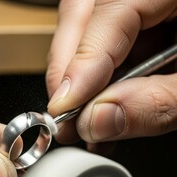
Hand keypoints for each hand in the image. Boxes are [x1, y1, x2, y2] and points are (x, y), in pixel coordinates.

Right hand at [46, 0, 176, 146]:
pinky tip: (102, 105)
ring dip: (82, 78)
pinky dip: (99, 76)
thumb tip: (98, 121)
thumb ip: (156, 102)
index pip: (108, 9)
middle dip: (67, 69)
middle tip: (65, 114)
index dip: (80, 62)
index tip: (64, 107)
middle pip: (83, 14)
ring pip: (88, 29)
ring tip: (86, 118)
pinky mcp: (140, 16)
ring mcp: (142, 2)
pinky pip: (105, 39)